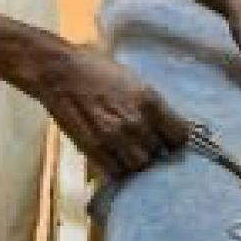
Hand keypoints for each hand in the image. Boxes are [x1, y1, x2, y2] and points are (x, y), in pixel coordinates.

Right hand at [32, 44, 189, 178]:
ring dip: (137, 161)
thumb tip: (166, 124)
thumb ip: (150, 104)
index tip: (170, 139)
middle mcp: (136, 122)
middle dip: (156, 151)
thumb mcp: (133, 80)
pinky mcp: (94, 149)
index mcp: (150, 100)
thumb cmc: (97, 69)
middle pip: (160, 154)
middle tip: (148, 146)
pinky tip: (115, 158)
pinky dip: (118, 168)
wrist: (60, 72)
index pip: (180, 135)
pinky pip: (116, 171)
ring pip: (140, 166)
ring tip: (130, 153)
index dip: (175, 139)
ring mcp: (115, 138)